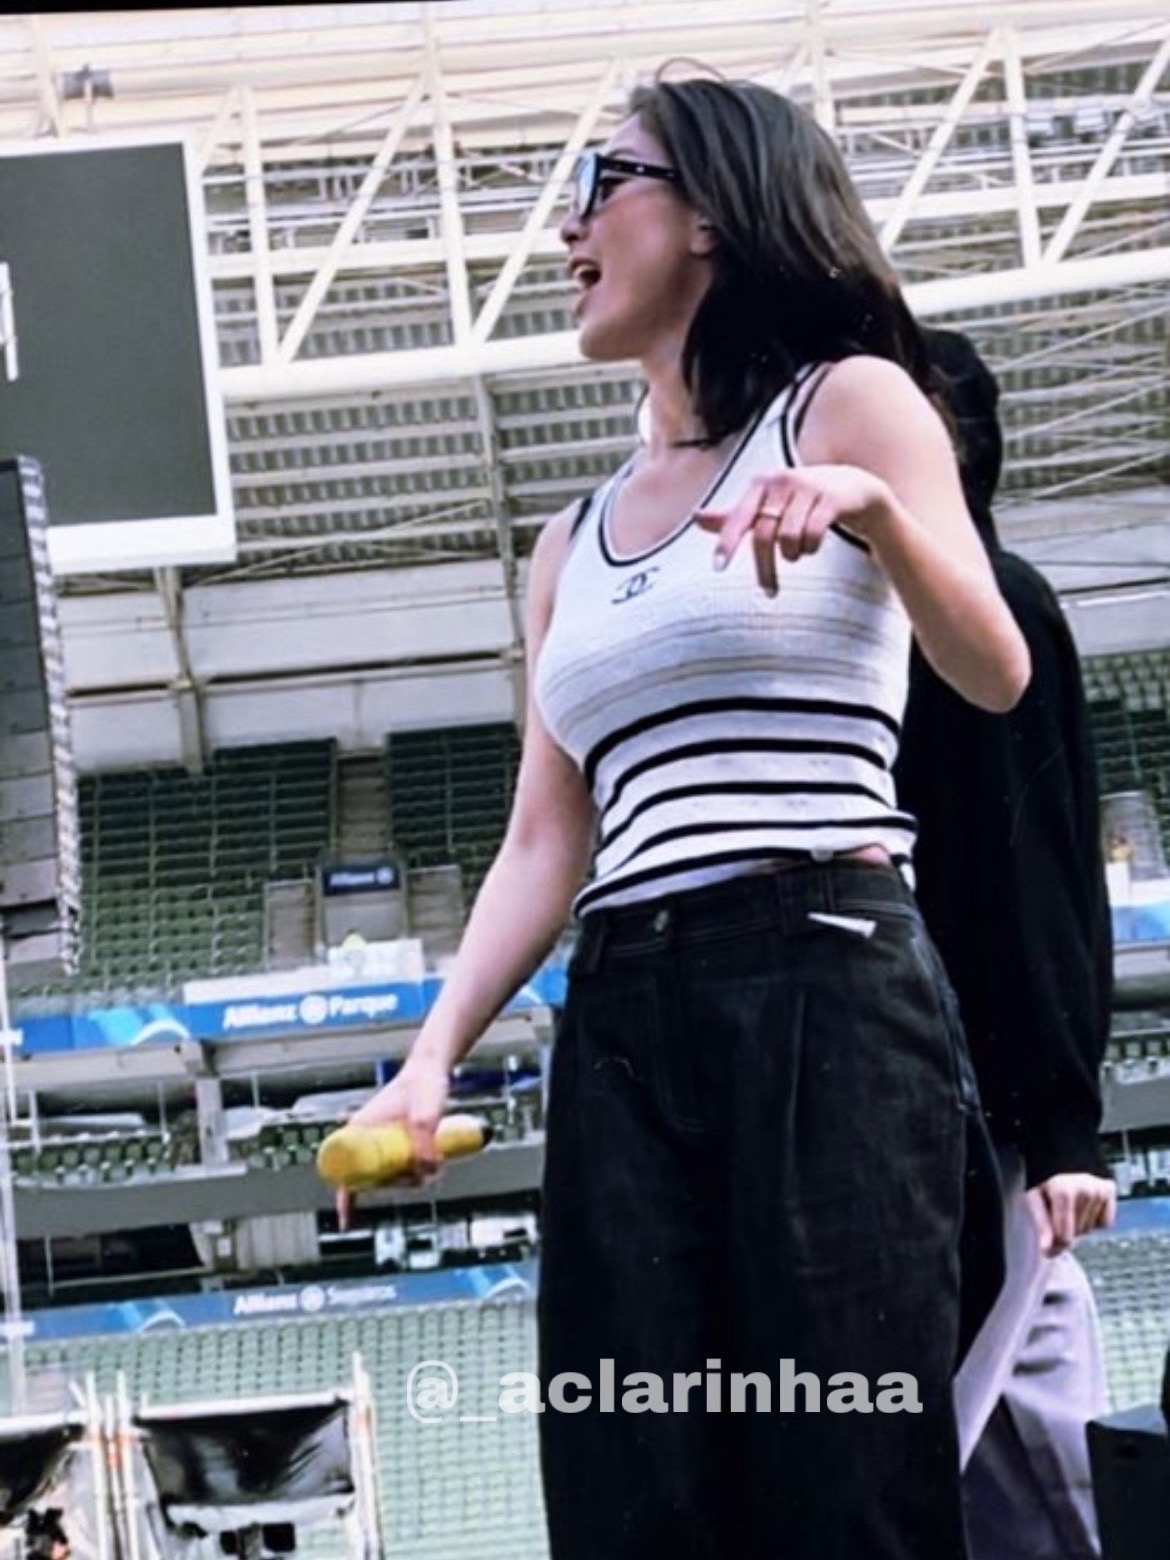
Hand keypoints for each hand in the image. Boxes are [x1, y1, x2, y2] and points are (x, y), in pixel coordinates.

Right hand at [334, 1056, 449, 1230]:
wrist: (432, 1068)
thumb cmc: (423, 1083)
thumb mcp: (425, 1114)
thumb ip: (425, 1142)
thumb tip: (426, 1169)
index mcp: (360, 1129)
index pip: (344, 1171)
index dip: (344, 1199)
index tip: (345, 1220)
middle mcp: (366, 1136)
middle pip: (372, 1178)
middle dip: (396, 1183)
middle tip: (420, 1176)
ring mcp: (381, 1139)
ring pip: (389, 1173)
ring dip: (409, 1177)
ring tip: (432, 1164)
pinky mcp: (395, 1140)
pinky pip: (398, 1164)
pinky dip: (412, 1170)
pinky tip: (428, 1169)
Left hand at [695, 464, 893, 595]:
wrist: (851, 488)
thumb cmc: (799, 499)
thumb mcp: (766, 505)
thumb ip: (734, 515)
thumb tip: (696, 517)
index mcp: (760, 484)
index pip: (738, 518)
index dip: (727, 542)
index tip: (717, 568)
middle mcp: (781, 481)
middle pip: (764, 535)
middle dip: (765, 569)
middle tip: (769, 592)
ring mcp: (808, 487)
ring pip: (790, 538)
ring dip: (793, 554)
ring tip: (798, 552)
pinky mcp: (831, 498)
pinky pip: (813, 535)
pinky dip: (811, 547)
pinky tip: (813, 544)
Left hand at [1025, 1172, 1115, 1255]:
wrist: (1061, 1160)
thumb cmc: (1044, 1184)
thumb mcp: (1034, 1201)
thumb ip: (1041, 1226)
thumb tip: (1047, 1251)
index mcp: (1063, 1190)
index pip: (1065, 1236)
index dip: (1056, 1243)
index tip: (1048, 1242)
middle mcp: (1085, 1188)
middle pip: (1078, 1233)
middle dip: (1067, 1229)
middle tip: (1056, 1213)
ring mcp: (1099, 1189)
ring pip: (1090, 1229)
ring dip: (1079, 1224)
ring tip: (1069, 1207)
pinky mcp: (1109, 1189)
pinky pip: (1104, 1223)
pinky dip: (1094, 1220)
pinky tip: (1084, 1205)